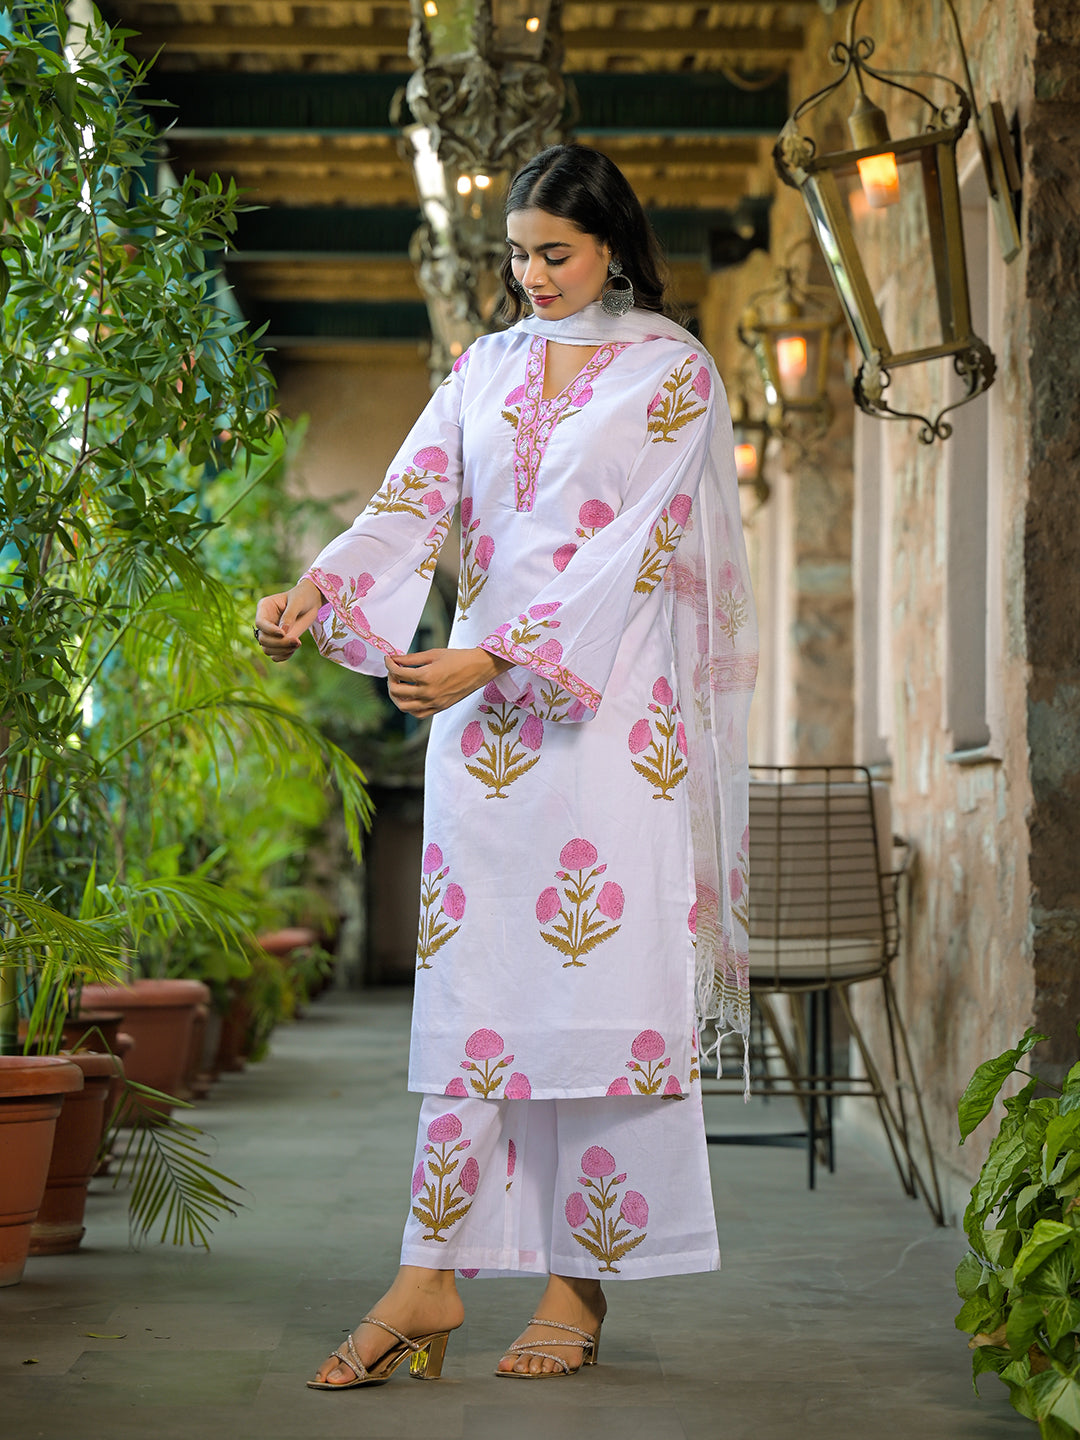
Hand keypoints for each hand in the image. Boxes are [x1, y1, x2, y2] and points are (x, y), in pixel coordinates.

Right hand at [254, 577, 324, 662]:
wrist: (311, 602)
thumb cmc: (303, 597)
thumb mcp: (297, 602)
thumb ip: (289, 616)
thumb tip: (283, 632)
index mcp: (264, 607)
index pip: (260, 623)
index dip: (270, 630)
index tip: (283, 633)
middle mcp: (265, 621)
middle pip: (263, 639)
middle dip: (279, 643)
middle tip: (297, 641)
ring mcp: (270, 633)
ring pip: (267, 649)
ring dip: (282, 651)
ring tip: (297, 643)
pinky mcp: (278, 641)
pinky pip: (275, 655)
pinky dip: (283, 656)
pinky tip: (294, 649)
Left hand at [385, 648, 511, 717]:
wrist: (479, 668)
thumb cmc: (458, 658)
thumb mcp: (433, 654)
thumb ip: (411, 658)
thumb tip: (394, 658)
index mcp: (426, 676)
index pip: (398, 672)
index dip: (389, 664)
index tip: (389, 659)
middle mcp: (428, 692)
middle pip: (397, 690)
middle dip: (390, 679)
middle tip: (393, 671)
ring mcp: (433, 703)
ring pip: (403, 706)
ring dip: (396, 696)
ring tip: (398, 685)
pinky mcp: (439, 708)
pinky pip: (417, 713)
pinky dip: (409, 707)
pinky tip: (410, 696)